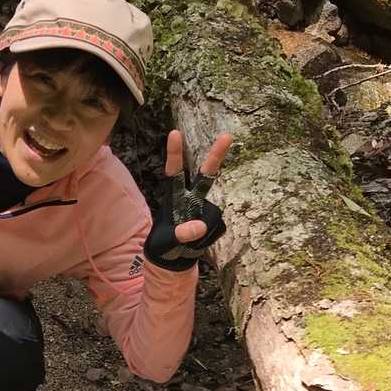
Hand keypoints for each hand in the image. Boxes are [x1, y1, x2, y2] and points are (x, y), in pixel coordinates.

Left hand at [143, 129, 232, 269]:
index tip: (174, 133)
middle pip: (206, 175)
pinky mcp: (214, 220)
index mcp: (174, 196)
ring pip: (211, 216)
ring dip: (201, 233)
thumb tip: (200, 226)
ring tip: (187, 242)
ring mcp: (204, 208)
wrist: (174, 257)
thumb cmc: (163, 244)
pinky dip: (207, 239)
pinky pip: (216, 228)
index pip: (174, 172)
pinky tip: (197, 242)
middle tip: (227, 136)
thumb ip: (180, 234)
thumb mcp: (165, 242)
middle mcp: (192, 197)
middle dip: (216, 156)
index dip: (174, 153)